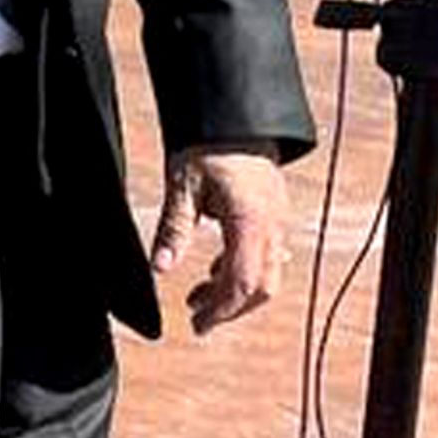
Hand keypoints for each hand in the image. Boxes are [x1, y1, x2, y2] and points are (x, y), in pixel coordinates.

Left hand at [152, 144, 290, 337]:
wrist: (234, 114)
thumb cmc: (210, 144)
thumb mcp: (183, 186)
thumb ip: (174, 229)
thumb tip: (161, 267)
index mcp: (251, 222)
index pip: (243, 284)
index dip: (222, 310)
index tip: (197, 323)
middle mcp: (271, 225)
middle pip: (262, 287)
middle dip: (230, 309)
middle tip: (198, 319)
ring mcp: (276, 219)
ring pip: (265, 272)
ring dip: (234, 290)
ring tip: (198, 297)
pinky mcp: (272, 212)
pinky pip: (265, 253)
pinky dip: (241, 269)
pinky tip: (215, 270)